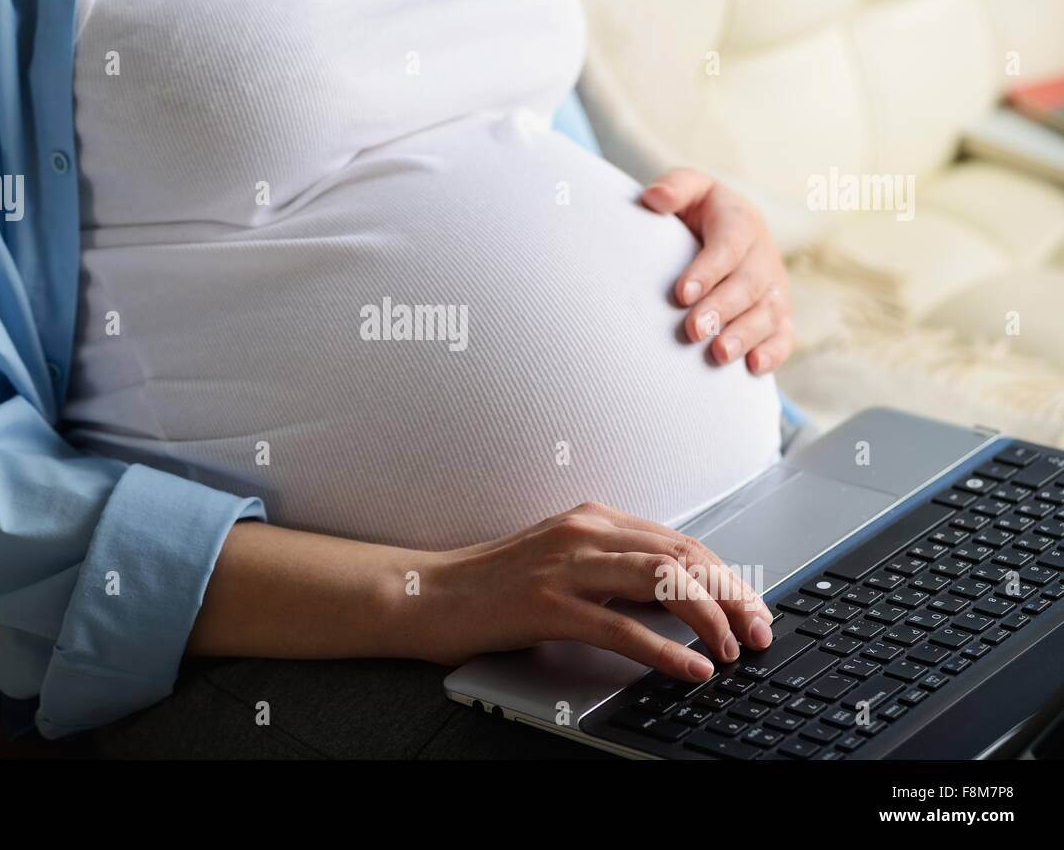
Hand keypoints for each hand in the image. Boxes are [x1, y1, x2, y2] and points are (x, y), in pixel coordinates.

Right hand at [418, 501, 773, 681]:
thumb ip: (613, 568)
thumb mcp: (562, 561)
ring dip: (709, 616)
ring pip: (662, 581)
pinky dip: (666, 650)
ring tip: (735, 649)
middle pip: (682, 556)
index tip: (752, 608)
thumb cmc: (493, 584)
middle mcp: (585, 532)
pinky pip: (621, 627)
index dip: (726, 576)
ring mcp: (565, 565)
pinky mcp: (547, 604)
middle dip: (732, 595)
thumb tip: (677, 598)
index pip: (680, 542)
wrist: (426, 593)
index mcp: (592, 518)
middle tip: (760, 632)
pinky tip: (692, 668)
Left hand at [640, 168, 793, 374]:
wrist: (724, 232)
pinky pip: (784, 336)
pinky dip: (774, 353)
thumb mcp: (688, 191)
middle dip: (723, 308)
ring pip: (769, 313)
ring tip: (718, 354)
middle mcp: (762, 256)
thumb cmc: (697, 213)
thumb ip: (674, 188)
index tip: (681, 293)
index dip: (708, 270)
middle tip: (694, 329)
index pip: (729, 246)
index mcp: (741, 222)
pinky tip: (752, 368)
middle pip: (749, 284)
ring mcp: (775, 287)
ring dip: (746, 334)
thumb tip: (653, 198)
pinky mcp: (780, 315)